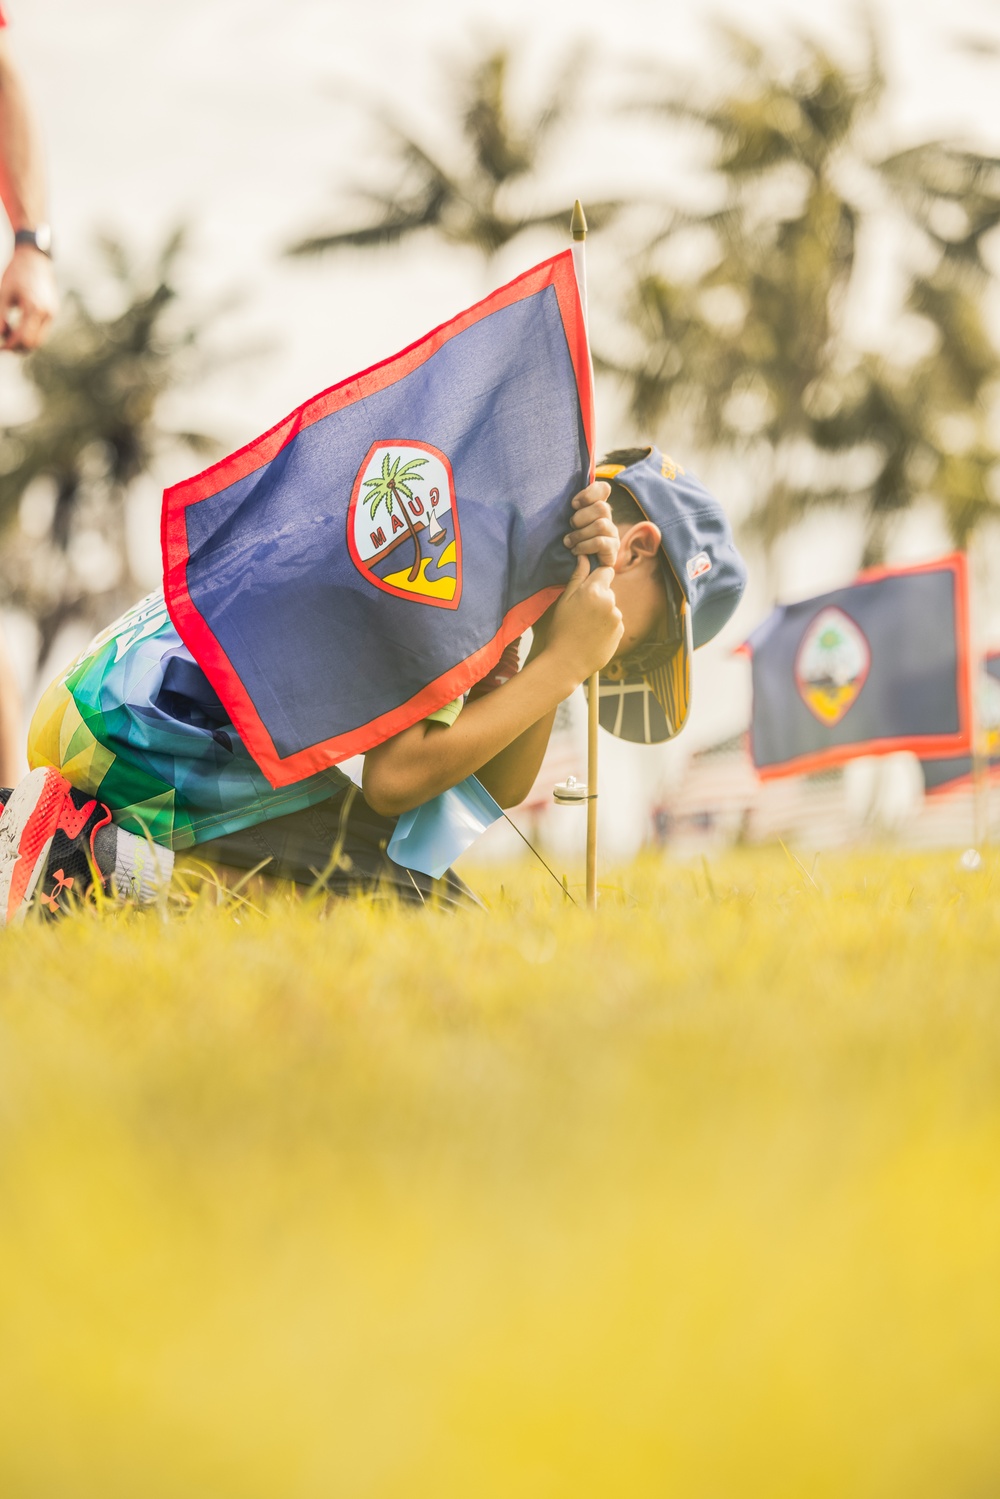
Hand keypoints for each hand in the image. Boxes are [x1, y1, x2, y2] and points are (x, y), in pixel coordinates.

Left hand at [0, 246, 56, 350]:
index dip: (9, 346)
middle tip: (3, 344)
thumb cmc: (16, 273)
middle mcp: (47, 313)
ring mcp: (52, 313)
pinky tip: (18, 327)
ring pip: (39, 339)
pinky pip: (42, 330)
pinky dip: (30, 334)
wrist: (34, 258)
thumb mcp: (3, 293)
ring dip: (24, 342)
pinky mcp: (53, 311)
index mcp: (34, 308)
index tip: (0, 347)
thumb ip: (0, 316)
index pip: (23, 338)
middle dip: (17, 347)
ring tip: (10, 334)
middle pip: (33, 343)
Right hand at [543, 553, 622, 683]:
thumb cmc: (560, 630)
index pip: (606, 571)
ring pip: (611, 607)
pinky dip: (606, 627)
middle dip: (598, 596)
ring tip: (585, 627)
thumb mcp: (564, 600)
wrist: (566, 663)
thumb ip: (577, 577)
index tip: (587, 586)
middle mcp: (610, 602)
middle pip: (608, 591)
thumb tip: (585, 557)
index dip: (597, 577)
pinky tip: (592, 636)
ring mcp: (617, 618)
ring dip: (602, 612)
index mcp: (595, 591)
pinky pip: (614, 623)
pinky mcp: (620, 632)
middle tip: (581, 612)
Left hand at [563, 480, 617, 567]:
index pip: (603, 489)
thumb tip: (572, 500)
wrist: (573, 571)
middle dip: (581, 518)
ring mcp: (612, 534)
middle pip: (602, 507)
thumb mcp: (566, 523)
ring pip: (601, 525)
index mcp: (596, 508)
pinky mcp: (613, 550)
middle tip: (571, 527)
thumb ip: (572, 510)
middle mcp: (607, 519)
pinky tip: (576, 552)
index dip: (589, 494)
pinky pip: (600, 542)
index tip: (573, 504)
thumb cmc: (567, 542)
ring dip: (580, 534)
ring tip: (569, 542)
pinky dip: (584, 546)